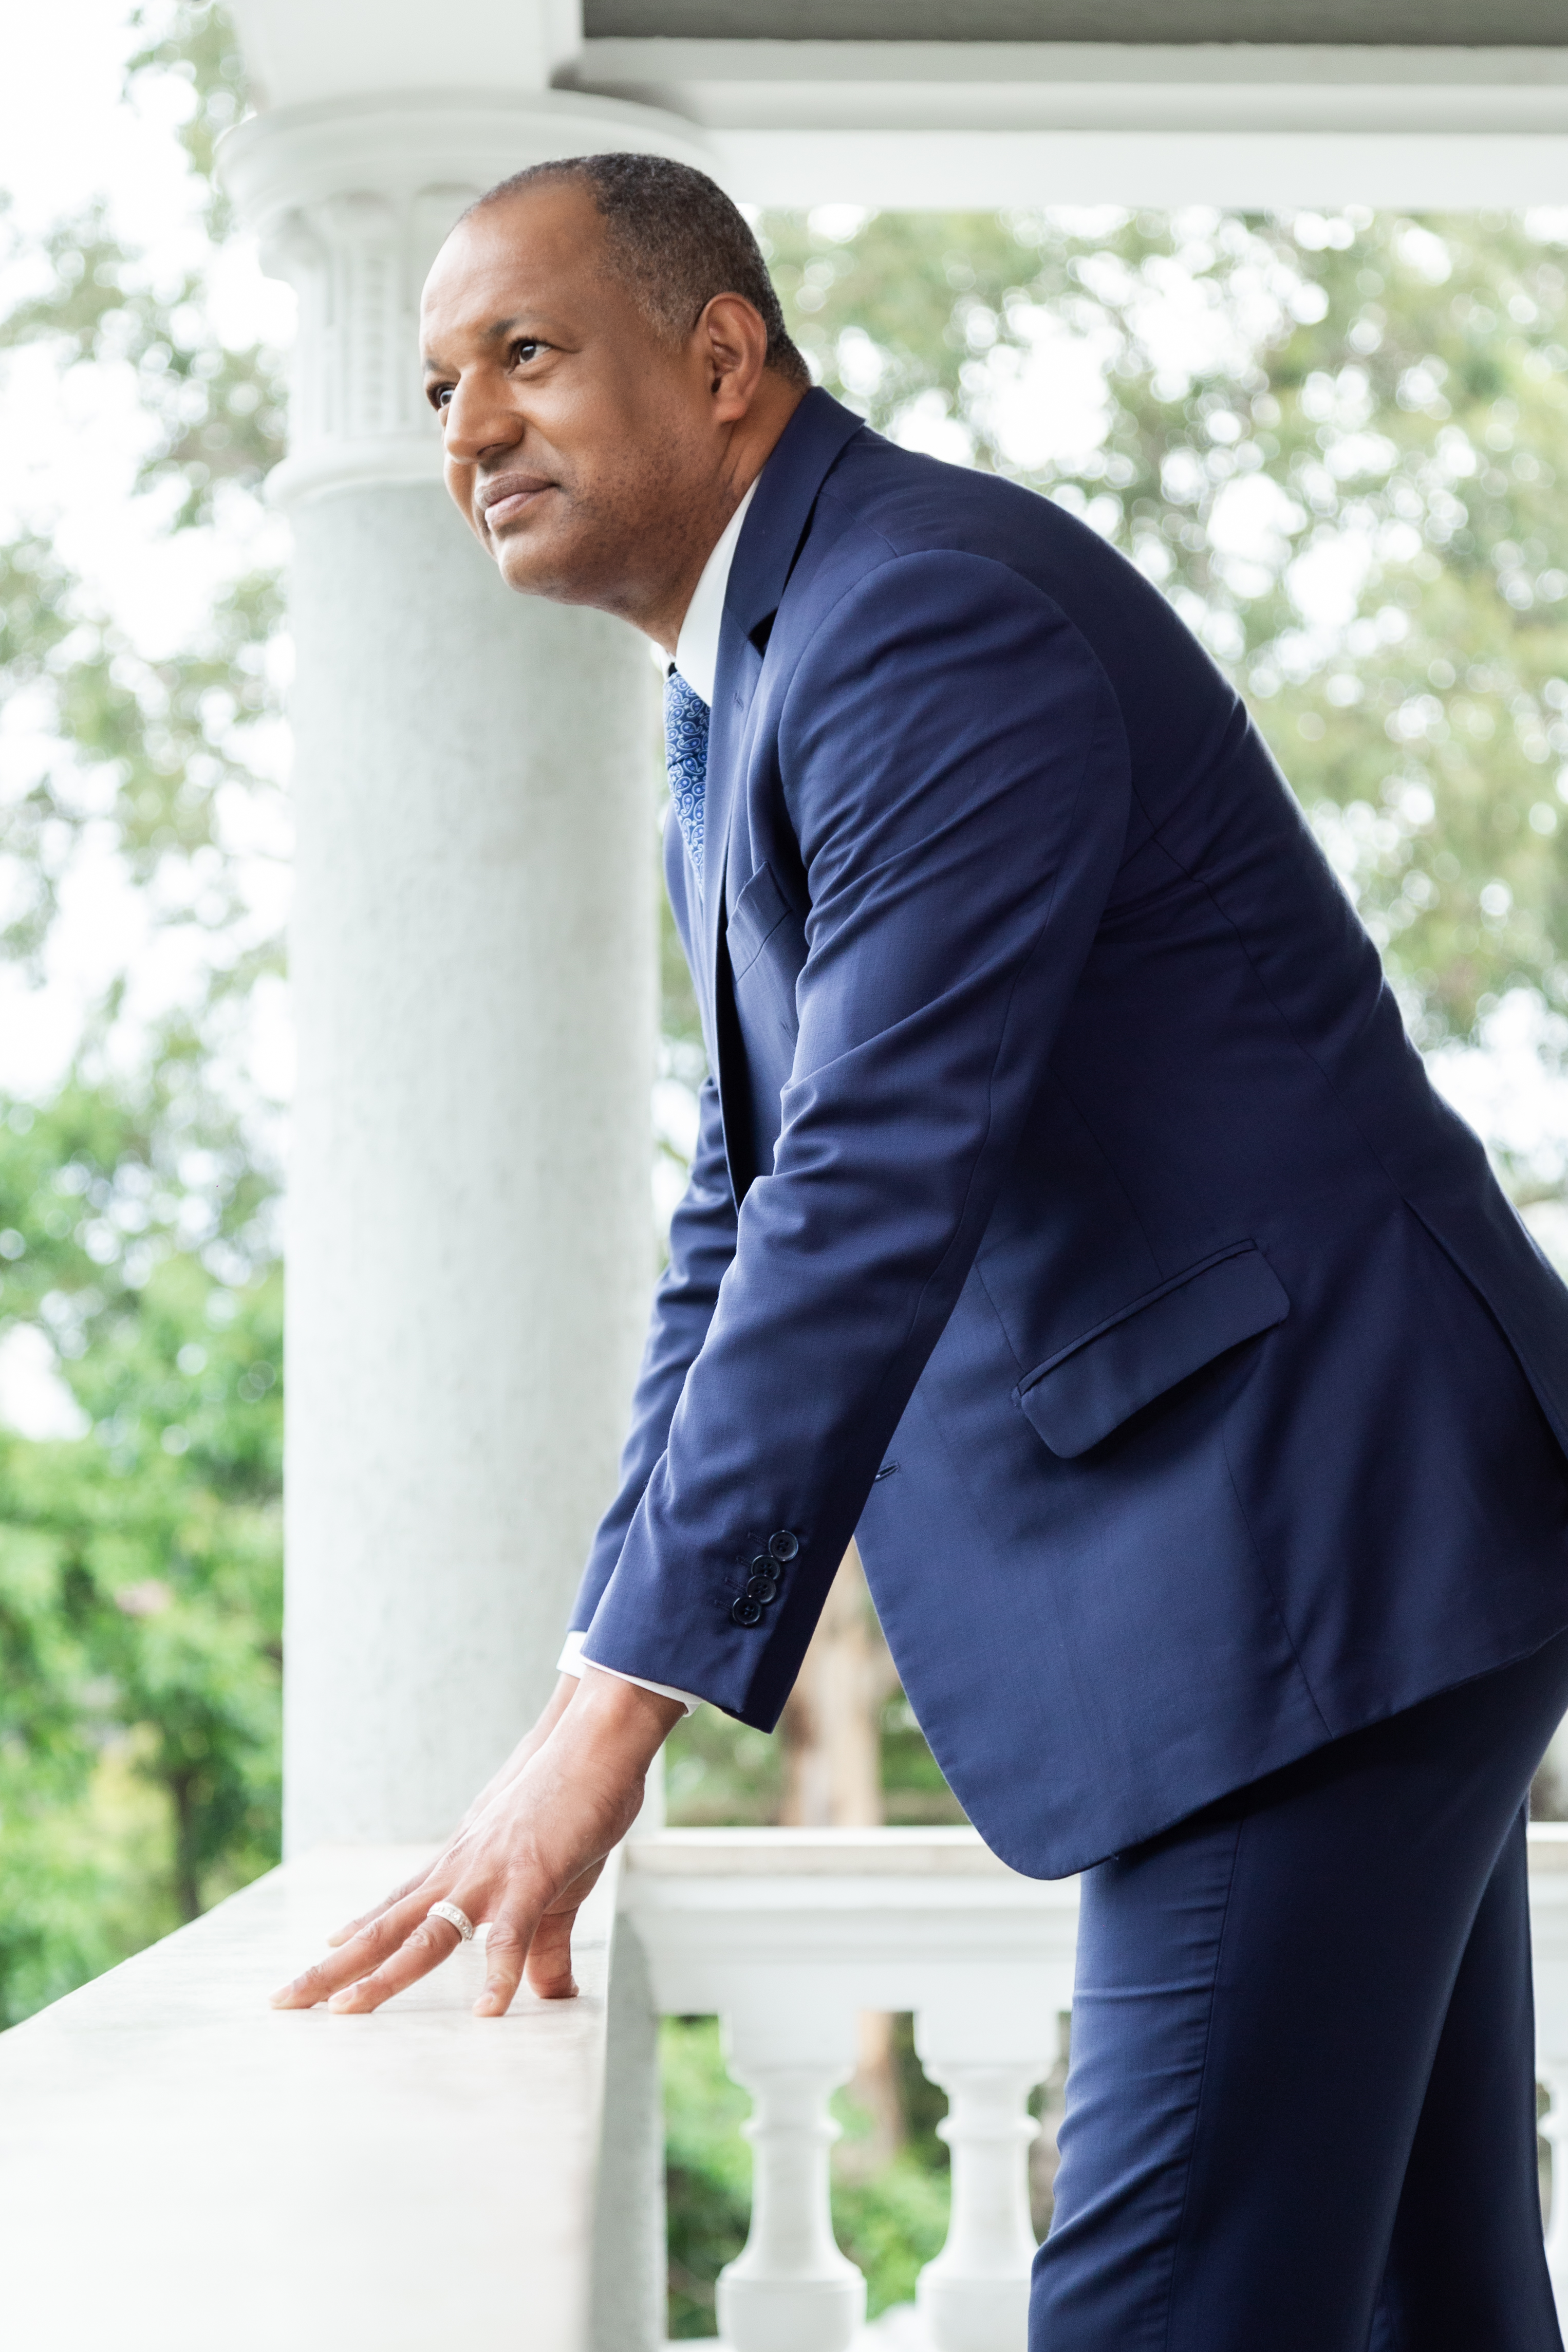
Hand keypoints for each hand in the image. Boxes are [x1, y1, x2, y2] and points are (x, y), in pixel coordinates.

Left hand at [270, 1668, 681, 2017]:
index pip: (393, 1910)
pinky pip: (509, 1935)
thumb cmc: (571, 1801)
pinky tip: (488, 2012)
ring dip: (384, 1976)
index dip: (354, 1937)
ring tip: (346, 2012)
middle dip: (333, 1969)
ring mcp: (488, 1876)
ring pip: (424, 1936)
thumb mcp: (550, 1883)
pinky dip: (499, 1975)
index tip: (318, 1956)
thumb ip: (542, 1945)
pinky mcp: (532, 1877)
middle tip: (282, 2001)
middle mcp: (457, 1873)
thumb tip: (549, 1995)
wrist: (592, 1740)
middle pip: (383, 1930)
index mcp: (458, 1867)